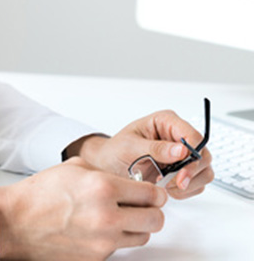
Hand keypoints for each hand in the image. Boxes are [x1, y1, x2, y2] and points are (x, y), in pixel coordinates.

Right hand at [0, 157, 166, 259]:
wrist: (17, 221)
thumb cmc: (41, 193)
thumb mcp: (75, 168)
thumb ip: (106, 173)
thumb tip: (128, 183)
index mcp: (103, 187)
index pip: (151, 194)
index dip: (155, 193)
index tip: (153, 194)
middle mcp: (108, 216)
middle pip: (155, 219)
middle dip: (152, 211)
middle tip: (143, 207)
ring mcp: (104, 242)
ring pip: (142, 237)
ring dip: (136, 227)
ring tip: (118, 218)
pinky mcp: (97, 259)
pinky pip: (120, 249)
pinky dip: (114, 240)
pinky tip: (98, 229)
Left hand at [68, 110, 213, 199]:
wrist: (110, 166)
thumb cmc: (116, 151)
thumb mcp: (130, 146)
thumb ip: (155, 148)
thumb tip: (181, 150)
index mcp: (166, 122)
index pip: (193, 136)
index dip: (194, 154)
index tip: (182, 171)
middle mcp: (178, 136)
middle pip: (203, 155)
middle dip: (191, 172)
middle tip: (174, 183)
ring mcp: (183, 155)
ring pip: (204, 171)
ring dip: (188, 183)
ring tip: (165, 184)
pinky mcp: (184, 171)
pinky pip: (197, 184)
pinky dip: (186, 191)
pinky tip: (168, 188)